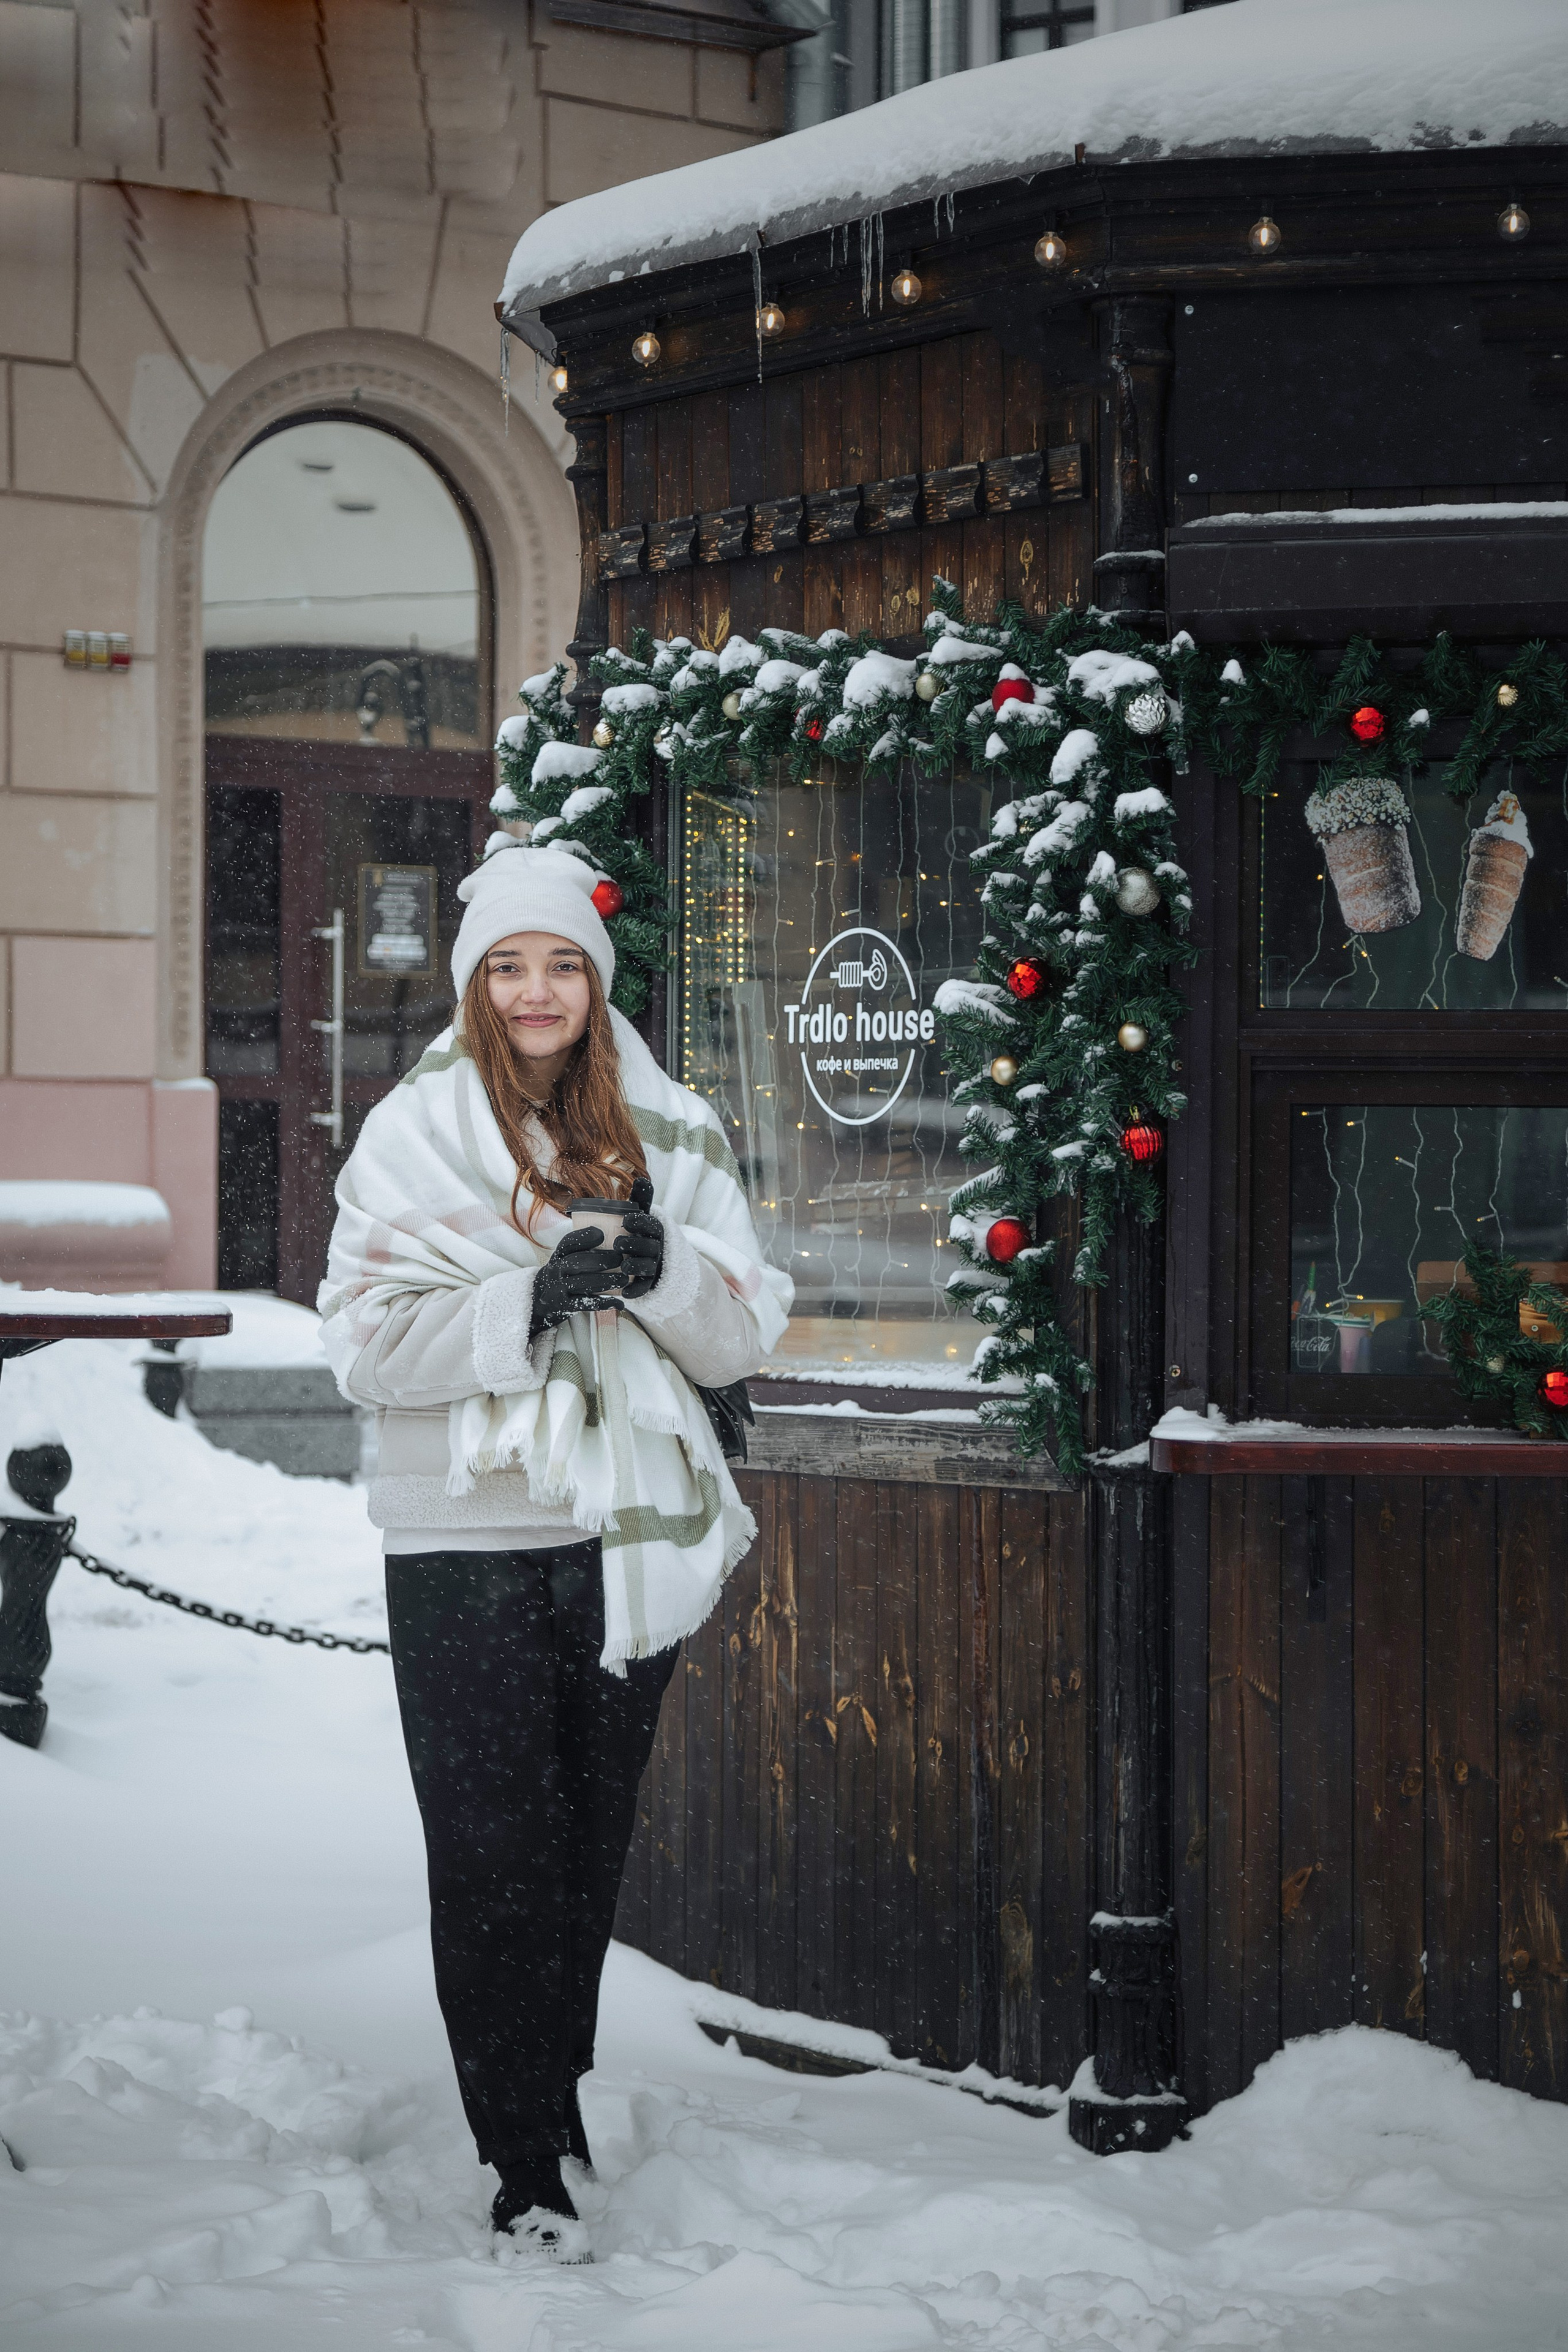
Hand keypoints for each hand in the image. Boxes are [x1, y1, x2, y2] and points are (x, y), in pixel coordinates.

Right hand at [530, 1227, 621, 1336]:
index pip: (568, 1242)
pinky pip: (585, 1304)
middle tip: (620, 1259)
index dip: (584, 1236)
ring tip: (623, 1279)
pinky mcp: (564, 1306)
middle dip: (600, 1259)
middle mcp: (556, 1270)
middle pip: (577, 1261)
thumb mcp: (563, 1259)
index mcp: (558, 1256)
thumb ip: (580, 1249)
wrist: (539, 1300)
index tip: (602, 1235)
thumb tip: (606, 1233)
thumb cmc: (561, 1275)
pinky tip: (618, 1303)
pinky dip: (603, 1303)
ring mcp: (558, 1288)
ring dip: (605, 1280)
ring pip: (582, 1282)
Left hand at [615, 1174, 662, 1299]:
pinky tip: (625, 1293)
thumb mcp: (642, 1216)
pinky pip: (644, 1288)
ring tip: (624, 1266)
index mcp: (655, 1231)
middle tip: (619, 1243)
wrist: (653, 1259)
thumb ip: (642, 1200)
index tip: (627, 1220)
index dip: (641, 1223)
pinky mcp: (649, 1283)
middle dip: (635, 1245)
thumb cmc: (641, 1233)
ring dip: (636, 1266)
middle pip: (649, 1247)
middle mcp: (657, 1248)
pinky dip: (636, 1290)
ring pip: (647, 1267)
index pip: (651, 1225)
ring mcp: (654, 1266)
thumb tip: (641, 1178)